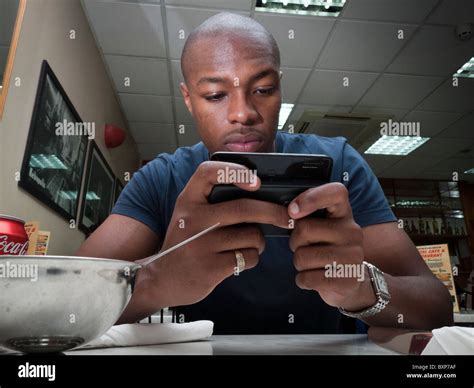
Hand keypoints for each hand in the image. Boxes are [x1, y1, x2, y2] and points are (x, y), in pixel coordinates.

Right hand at [144, 161, 289, 307]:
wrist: (162, 278)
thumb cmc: (185, 241)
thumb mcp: (189, 214)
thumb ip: (212, 200)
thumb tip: (259, 193)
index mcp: (188, 200)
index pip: (208, 172)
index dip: (236, 172)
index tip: (257, 182)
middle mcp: (193, 219)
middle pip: (244, 208)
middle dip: (273, 212)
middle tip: (286, 216)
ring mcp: (201, 244)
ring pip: (252, 235)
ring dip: (259, 241)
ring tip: (249, 244)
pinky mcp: (210, 267)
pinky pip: (249, 257)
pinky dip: (252, 257)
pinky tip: (240, 258)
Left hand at [288, 183, 375, 310]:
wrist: (351, 280)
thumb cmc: (327, 247)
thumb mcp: (323, 226)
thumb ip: (308, 216)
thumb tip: (288, 213)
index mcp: (344, 213)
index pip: (336, 192)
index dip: (311, 198)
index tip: (293, 211)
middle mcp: (352, 231)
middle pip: (304, 229)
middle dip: (295, 242)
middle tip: (306, 247)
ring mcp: (353, 256)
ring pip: (302, 256)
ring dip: (299, 263)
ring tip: (313, 264)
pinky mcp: (347, 280)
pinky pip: (306, 278)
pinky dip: (302, 280)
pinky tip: (314, 278)